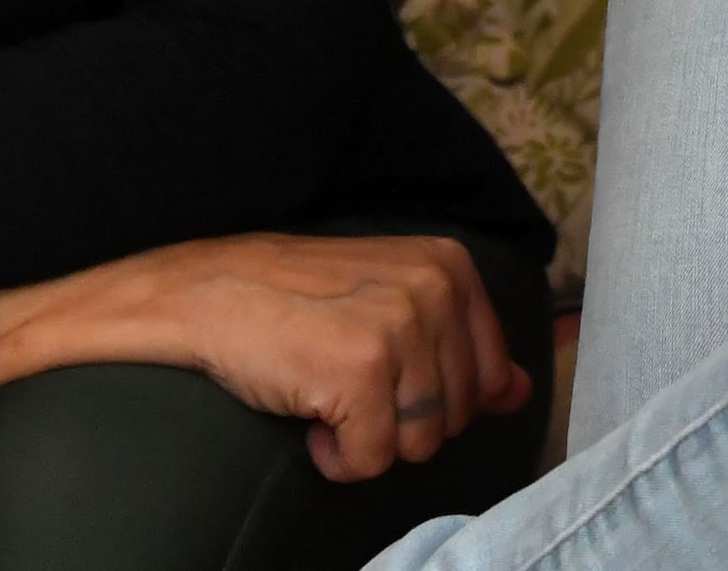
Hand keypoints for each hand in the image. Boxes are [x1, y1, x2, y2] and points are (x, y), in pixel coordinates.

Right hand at [0, 232, 528, 483]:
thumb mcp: (392, 303)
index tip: (385, 376)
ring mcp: (398, 328)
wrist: (207, 294)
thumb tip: (520, 393)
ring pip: (418, 444)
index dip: (435, 399)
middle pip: (455, 417)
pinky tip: (308, 418)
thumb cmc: (297, 301)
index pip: (490, 376)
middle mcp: (433, 289)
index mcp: (450, 266)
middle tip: (344, 382)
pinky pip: (371, 461)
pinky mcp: (358, 372)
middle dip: (400, 421)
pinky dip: (336, 458)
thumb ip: (465, 347)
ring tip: (325, 393)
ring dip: (366, 439)